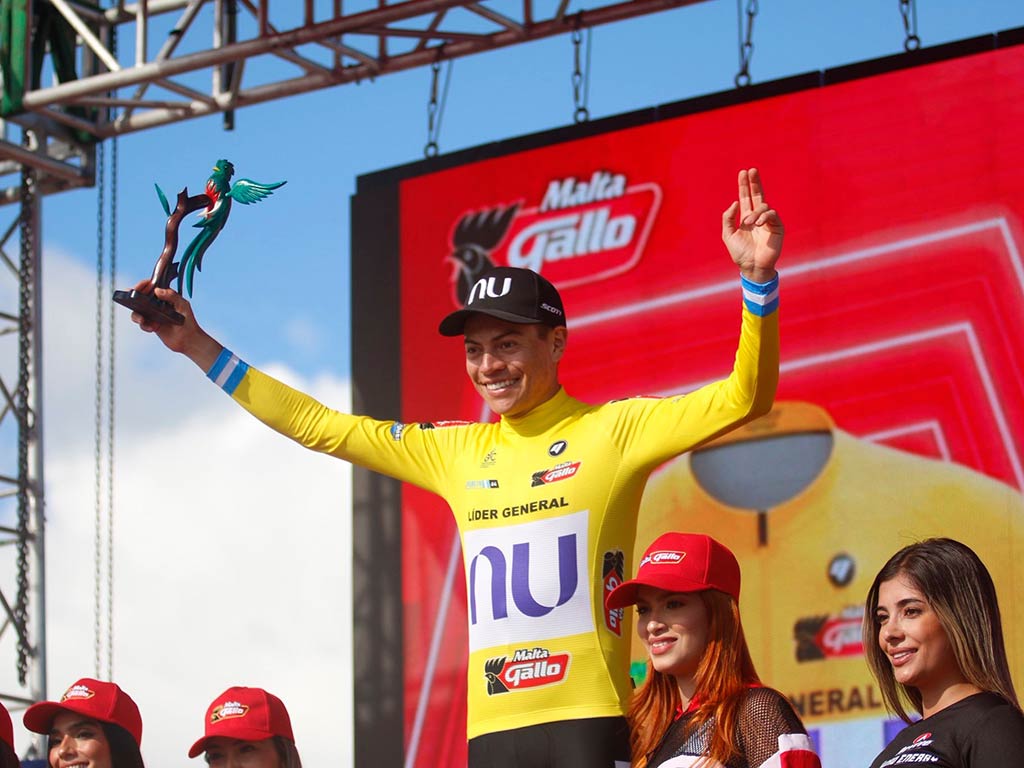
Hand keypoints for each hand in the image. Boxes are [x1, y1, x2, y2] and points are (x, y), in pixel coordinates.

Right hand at [131, 285, 221, 370]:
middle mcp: (158, 304)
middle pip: (142, 297)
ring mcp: (154, 314)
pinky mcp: (152, 325)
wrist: (189, 340)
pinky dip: (144, 325)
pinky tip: (152, 328)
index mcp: (166, 296)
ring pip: (138, 311)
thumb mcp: (183, 306)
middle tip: (132, 300)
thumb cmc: (189, 321)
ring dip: (137, 315)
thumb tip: (157, 290)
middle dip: (135, 298)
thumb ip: (172, 296)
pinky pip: (142, 323)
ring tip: (142, 320)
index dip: (144, 285)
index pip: (152, 286)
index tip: (138, 287)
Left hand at [721, 168, 782, 282]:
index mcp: (746, 218)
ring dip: (755, 213)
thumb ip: (728, 218)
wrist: (752, 266)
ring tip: (749, 223)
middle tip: (751, 170)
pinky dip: (765, 216)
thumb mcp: (728, 234)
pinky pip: (772, 215)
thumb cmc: (740, 253)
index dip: (744, 186)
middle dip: (754, 182)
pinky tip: (758, 223)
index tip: (743, 172)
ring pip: (763, 206)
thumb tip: (735, 202)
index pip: (746, 198)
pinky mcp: (777, 227)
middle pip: (758, 195)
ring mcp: (768, 222)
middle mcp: (758, 217)